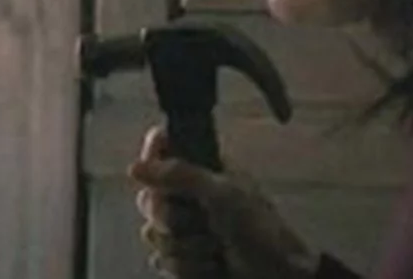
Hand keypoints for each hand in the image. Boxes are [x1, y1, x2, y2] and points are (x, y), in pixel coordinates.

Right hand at [130, 126, 318, 278]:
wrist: (277, 276)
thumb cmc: (261, 230)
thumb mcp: (224, 194)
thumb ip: (180, 175)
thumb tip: (135, 167)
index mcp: (201, 167)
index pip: (160, 147)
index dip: (153, 161)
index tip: (164, 180)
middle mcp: (188, 194)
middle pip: (147, 198)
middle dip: (175, 219)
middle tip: (204, 222)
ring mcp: (183, 227)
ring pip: (152, 234)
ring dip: (187, 247)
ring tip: (217, 248)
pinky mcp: (181, 258)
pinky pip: (161, 261)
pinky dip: (188, 267)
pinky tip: (212, 265)